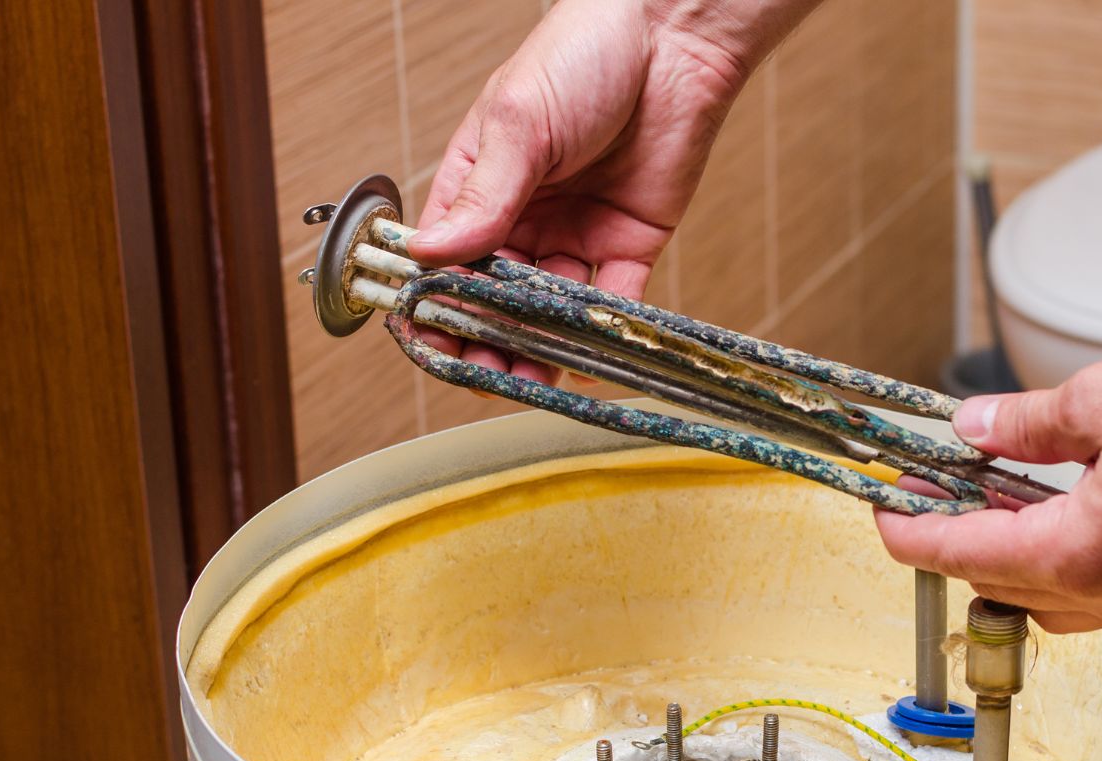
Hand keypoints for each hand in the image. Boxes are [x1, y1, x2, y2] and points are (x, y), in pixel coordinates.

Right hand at [407, 0, 820, 384]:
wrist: (675, 39)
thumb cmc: (585, 54)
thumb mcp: (519, 123)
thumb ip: (483, 196)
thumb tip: (431, 255)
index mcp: (480, 182)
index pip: (443, 256)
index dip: (431, 300)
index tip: (426, 337)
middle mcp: (523, 216)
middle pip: (492, 296)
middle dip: (482, 337)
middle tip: (480, 371)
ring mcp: (574, 234)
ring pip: (545, 311)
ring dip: (534, 349)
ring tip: (524, 380)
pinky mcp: (628, 245)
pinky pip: (610, 303)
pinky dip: (596, 336)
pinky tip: (580, 363)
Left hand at [874, 318, 1101, 632]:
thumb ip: (1024, 424)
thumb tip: (974, 430)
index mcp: (1085, 552)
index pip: (966, 557)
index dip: (912, 536)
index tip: (884, 517)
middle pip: (999, 585)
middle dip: (952, 545)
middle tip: (923, 500)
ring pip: (1044, 597)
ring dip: (1002, 557)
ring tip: (980, 501)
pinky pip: (1090, 589)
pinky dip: (1052, 557)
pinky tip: (1045, 509)